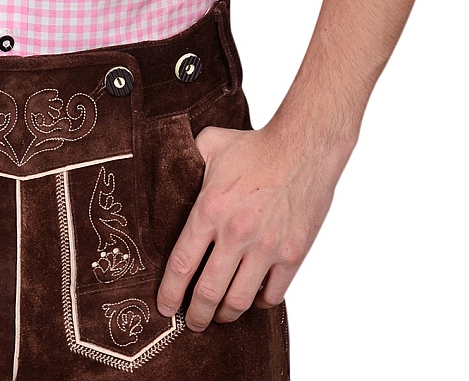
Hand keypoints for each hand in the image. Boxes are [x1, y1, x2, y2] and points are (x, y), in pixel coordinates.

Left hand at [156, 122, 349, 331]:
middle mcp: (236, 233)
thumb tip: (169, 169)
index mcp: (210, 210)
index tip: (165, 307)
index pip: (181, 264)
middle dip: (195, 315)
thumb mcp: (211, 145)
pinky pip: (273, 295)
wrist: (304, 147)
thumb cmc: (256, 146)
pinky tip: (252, 296)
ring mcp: (266, 247)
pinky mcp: (292, 255)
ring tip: (220, 314)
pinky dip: (260, 302)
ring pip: (239, 301)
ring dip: (226, 314)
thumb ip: (187, 160)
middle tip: (191, 323)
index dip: (170, 292)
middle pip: (207, 292)